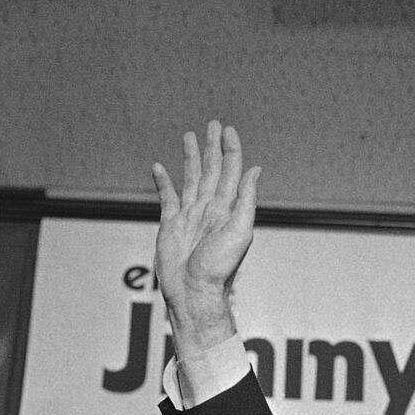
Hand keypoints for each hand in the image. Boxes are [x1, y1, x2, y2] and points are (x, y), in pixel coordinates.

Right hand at [151, 120, 261, 353]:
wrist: (194, 291)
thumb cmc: (220, 267)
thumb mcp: (240, 230)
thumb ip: (246, 199)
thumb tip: (255, 169)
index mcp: (228, 208)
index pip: (232, 171)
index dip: (230, 149)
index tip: (227, 130)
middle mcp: (210, 208)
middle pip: (212, 169)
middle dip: (212, 146)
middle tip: (212, 124)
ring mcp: (190, 215)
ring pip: (192, 178)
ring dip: (191, 157)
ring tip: (189, 136)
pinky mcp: (171, 224)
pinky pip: (167, 197)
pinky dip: (164, 181)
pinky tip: (159, 167)